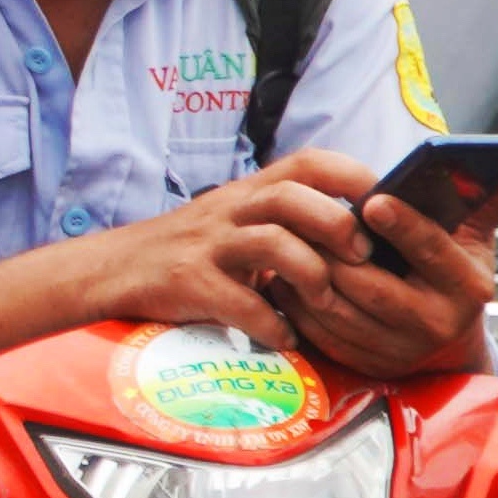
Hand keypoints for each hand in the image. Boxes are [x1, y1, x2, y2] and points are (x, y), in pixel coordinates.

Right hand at [86, 153, 382, 340]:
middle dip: (337, 225)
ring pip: (271, 243)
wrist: (114, 270)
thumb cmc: (191, 249)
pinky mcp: (189, 284)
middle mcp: (228, 210)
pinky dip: (271, 325)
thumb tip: (361, 230)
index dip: (352, 176)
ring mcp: (207, 246)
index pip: (306, 162)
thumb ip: (285, 218)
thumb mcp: (234, 219)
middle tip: (361, 256)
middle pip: (291, 197)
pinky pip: (241, 303)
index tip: (383, 203)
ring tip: (322, 299)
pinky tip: (283, 335)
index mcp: (247, 192)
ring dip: (310, 274)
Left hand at [282, 179, 496, 378]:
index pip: (432, 252)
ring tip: (288, 242)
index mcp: (466, 287)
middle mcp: (434, 322)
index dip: (402, 226)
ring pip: (339, 310)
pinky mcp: (366, 363)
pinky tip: (284, 277)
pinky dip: (296, 304)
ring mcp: (398, 347)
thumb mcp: (473, 242)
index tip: (374, 201)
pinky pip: (320, 333)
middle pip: (373, 285)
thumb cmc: (452, 277)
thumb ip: (483, 206)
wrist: (444, 342)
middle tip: (307, 219)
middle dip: (336, 251)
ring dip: (307, 275)